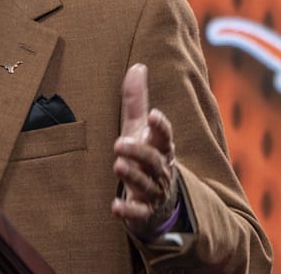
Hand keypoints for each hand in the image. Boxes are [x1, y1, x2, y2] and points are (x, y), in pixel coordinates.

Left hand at [111, 63, 178, 238]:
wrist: (160, 201)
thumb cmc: (147, 155)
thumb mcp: (139, 129)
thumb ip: (137, 100)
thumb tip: (137, 66)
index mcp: (161, 149)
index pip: (165, 137)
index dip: (160, 127)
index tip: (153, 115)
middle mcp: (160, 170)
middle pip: (154, 161)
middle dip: (139, 152)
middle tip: (120, 143)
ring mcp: (153, 192)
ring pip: (146, 185)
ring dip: (133, 176)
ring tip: (118, 164)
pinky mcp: (144, 212)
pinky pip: (138, 214)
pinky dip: (128, 211)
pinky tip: (115, 207)